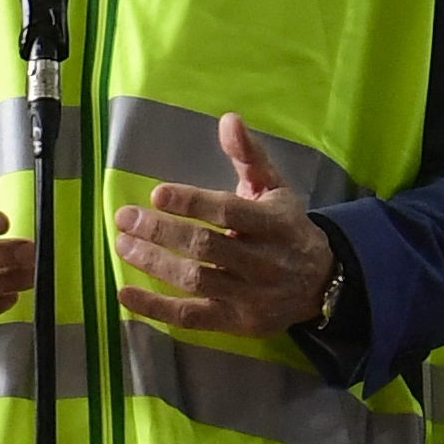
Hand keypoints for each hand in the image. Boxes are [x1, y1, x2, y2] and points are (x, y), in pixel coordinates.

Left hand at [115, 114, 336, 337]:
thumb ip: (249, 156)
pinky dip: (155, 308)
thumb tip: (228, 120)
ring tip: (122, 244)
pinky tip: (124, 293)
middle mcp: (264, 262)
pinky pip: (190, 318)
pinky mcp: (235, 323)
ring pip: (195, 281)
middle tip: (125, 218)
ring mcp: (249, 296)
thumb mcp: (275, 188)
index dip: (191, 203)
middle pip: (206, 247)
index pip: (228, 212)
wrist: (321, 282)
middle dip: (161, 231)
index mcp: (274, 223)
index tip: (156, 193)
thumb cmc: (286, 228)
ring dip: (153, 263)